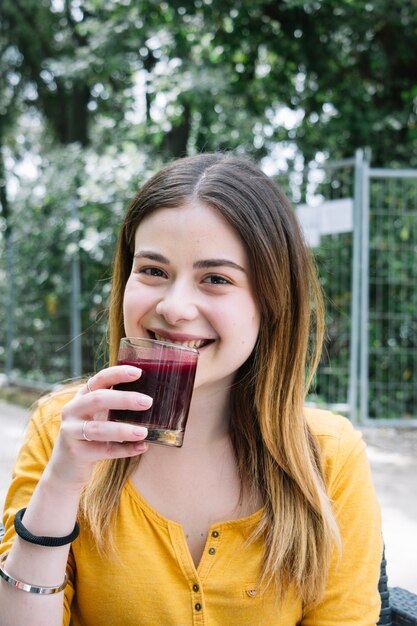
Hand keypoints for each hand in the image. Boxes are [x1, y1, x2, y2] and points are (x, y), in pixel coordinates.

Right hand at [47, 365, 151, 488]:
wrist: (66, 469)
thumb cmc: (90, 437)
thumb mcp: (97, 416)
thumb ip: (114, 405)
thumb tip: (148, 398)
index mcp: (81, 397)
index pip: (99, 379)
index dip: (117, 374)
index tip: (138, 373)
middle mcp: (72, 410)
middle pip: (98, 399)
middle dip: (124, 399)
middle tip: (148, 402)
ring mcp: (71, 432)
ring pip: (98, 428)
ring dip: (123, 429)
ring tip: (144, 432)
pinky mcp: (75, 453)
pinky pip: (103, 451)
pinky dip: (124, 450)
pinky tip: (141, 447)